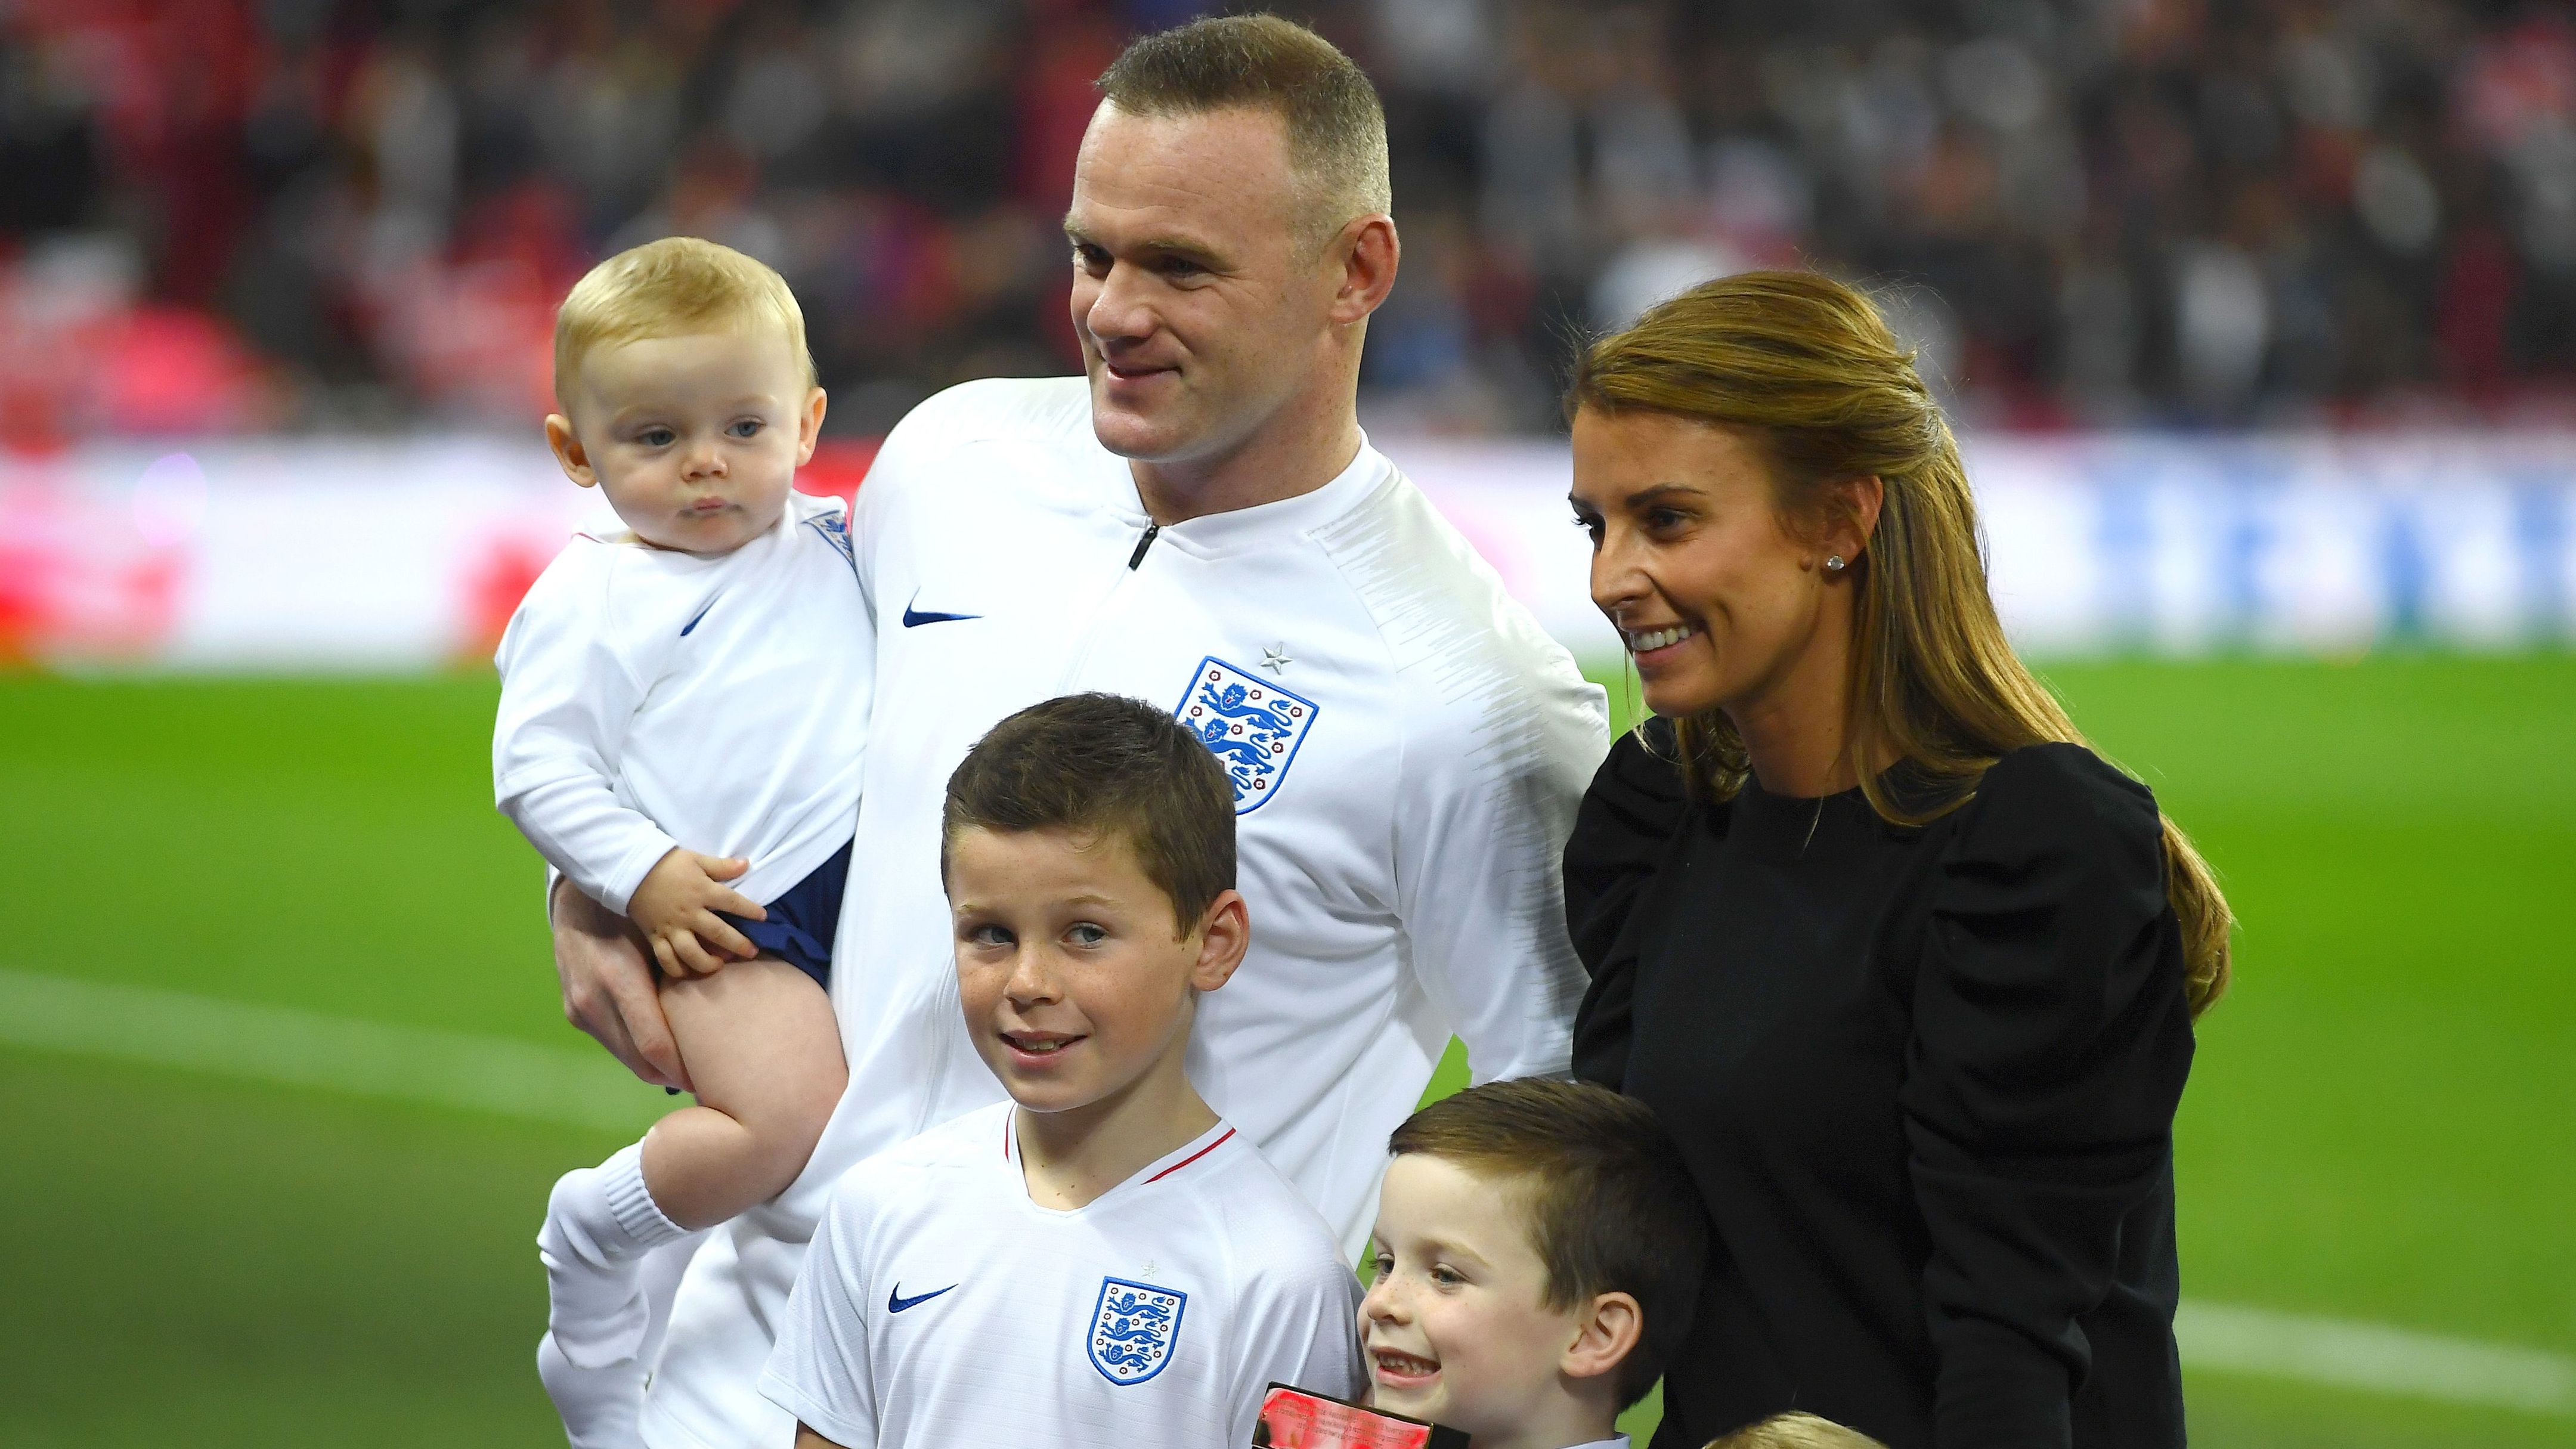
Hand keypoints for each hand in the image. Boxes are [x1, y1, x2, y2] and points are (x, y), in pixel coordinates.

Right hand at [551, 877, 690, 1092]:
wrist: (576, 899)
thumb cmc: (631, 912)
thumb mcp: (662, 934)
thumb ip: (690, 965)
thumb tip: (730, 988)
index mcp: (618, 980)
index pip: (654, 1046)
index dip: (683, 1069)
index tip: (710, 1077)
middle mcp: (593, 1000)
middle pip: (640, 1063)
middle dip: (674, 1077)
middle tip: (707, 1077)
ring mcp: (579, 1010)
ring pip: (626, 1058)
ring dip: (656, 1066)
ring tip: (688, 1064)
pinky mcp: (574, 1013)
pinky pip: (612, 1043)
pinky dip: (637, 1049)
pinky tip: (661, 1044)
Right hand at [629, 849, 765, 977]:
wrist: (631, 869)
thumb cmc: (667, 863)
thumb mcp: (696, 858)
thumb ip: (722, 865)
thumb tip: (747, 864)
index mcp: (702, 891)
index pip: (732, 902)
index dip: (750, 911)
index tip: (763, 918)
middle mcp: (689, 913)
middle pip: (717, 934)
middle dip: (738, 945)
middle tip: (751, 952)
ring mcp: (671, 928)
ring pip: (691, 953)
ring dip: (708, 963)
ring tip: (719, 964)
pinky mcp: (655, 936)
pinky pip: (666, 959)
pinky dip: (677, 969)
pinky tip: (688, 971)